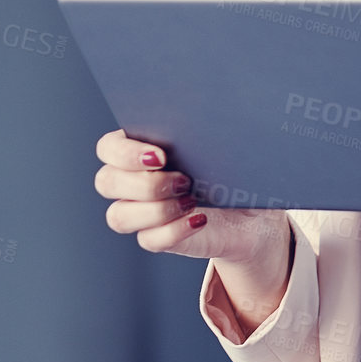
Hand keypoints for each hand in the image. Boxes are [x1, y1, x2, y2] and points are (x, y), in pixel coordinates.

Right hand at [93, 128, 285, 263]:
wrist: (254, 211)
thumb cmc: (237, 170)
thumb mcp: (230, 146)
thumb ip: (212, 132)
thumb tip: (220, 121)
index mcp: (142, 149)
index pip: (109, 147)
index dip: (125, 153)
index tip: (160, 156)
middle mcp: (132, 181)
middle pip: (106, 182)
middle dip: (144, 183)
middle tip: (184, 179)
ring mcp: (141, 212)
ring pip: (119, 216)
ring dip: (156, 209)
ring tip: (194, 199)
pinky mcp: (158, 238)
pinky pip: (148, 240)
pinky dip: (173, 231)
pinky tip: (199, 219)